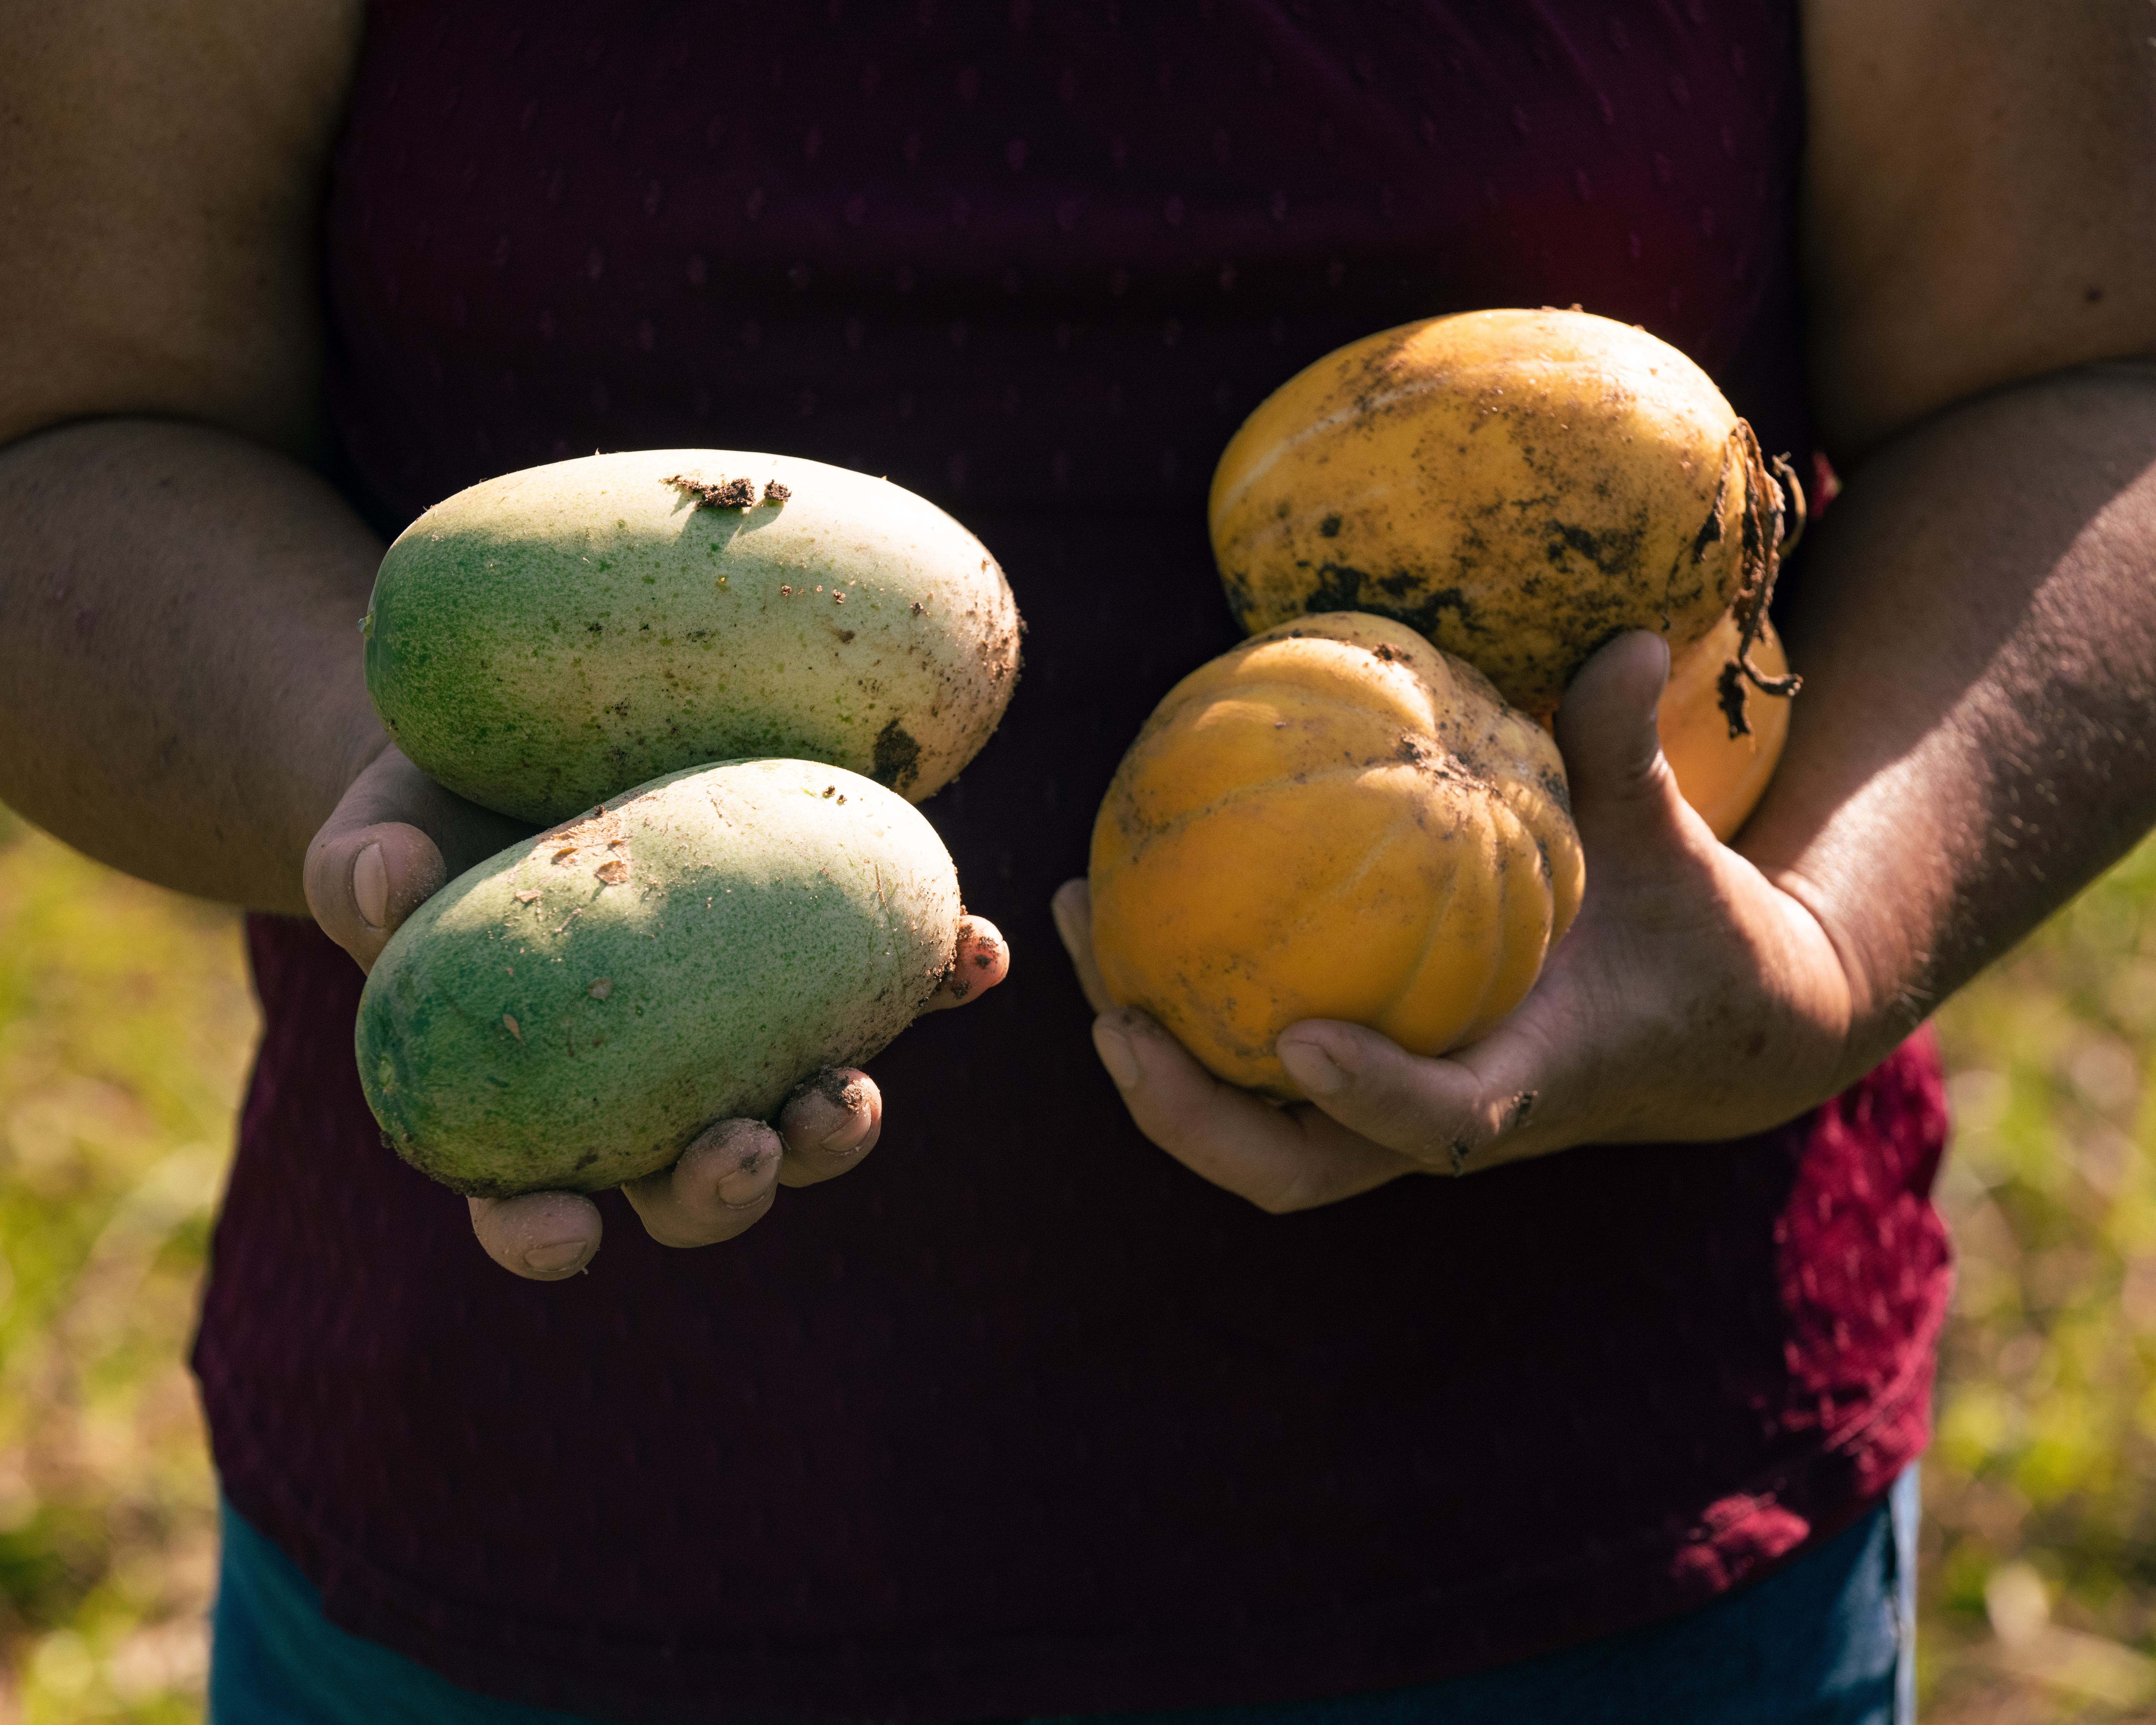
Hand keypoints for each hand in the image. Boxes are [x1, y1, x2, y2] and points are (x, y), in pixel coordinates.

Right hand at [306, 742, 1007, 1276]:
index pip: (533, 1207)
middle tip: (745, 1147)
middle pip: (698, 1188)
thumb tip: (385, 879)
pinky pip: (899, 987)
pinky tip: (972, 952)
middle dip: (727, 1189)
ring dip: (838, 1123)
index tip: (563, 1225)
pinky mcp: (829, 958)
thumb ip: (362, 873)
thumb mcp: (376, 835)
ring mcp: (752, 1033)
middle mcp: (654, 1095)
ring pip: (807, 1118)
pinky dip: (939, 977)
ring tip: (854, 1088)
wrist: (534, 745)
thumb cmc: (432, 818)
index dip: (544, 1233)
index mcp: (535, 1107)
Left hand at [1052, 632, 1860, 1212]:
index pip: (1444, 1124)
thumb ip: (1632, 759)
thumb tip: (1636, 641)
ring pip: (1244, 1118)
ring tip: (1085, 921)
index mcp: (1526, 1083)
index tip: (1301, 1040)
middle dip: (1191, 1115)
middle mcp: (1438, 1110)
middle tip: (1116, 1018)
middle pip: (1294, 1166)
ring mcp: (1387, 1100)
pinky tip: (1130, 887)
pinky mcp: (1361, 1063)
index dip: (1370, 1097)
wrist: (1707, 1033)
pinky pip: (1248, 1049)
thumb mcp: (1675, 851)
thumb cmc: (1690, 939)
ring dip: (1151, 1053)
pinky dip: (1184, 992)